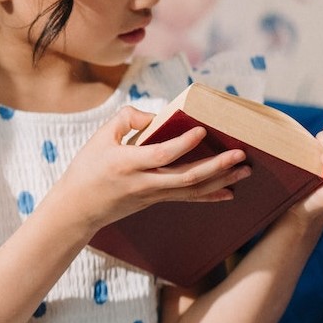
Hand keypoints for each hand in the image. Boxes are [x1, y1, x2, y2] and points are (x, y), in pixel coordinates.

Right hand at [53, 106, 250, 232]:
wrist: (78, 207)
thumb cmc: (87, 168)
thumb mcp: (100, 137)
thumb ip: (127, 119)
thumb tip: (157, 115)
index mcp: (126, 163)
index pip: (161, 154)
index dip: (183, 144)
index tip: (202, 131)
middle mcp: (143, 182)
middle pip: (186, 177)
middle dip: (216, 166)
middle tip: (239, 155)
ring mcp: (152, 195)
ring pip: (192, 190)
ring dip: (221, 180)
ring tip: (245, 170)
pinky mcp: (155, 200)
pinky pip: (187, 198)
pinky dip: (210, 196)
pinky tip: (229, 192)